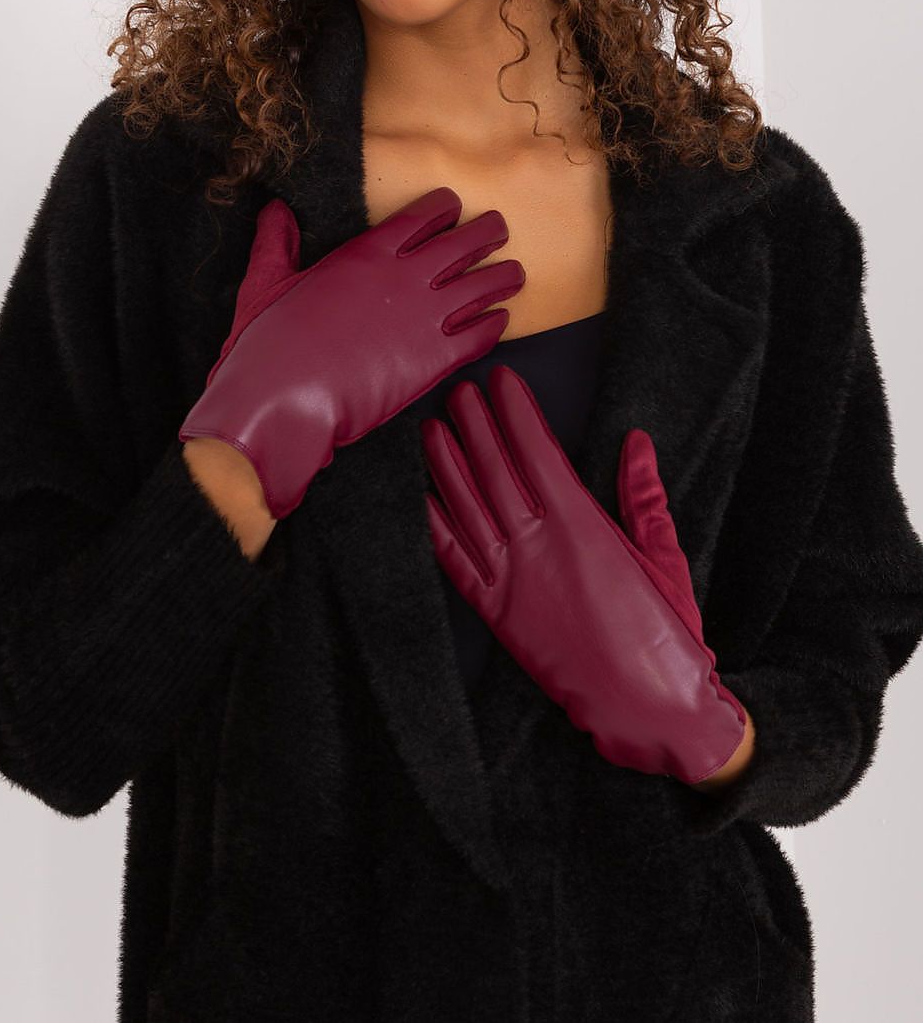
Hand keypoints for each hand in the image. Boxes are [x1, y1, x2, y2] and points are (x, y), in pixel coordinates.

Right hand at [179, 187, 524, 520]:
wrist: (281, 399)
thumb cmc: (267, 343)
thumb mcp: (265, 281)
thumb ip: (276, 242)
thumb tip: (276, 209)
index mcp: (366, 252)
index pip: (421, 217)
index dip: (444, 208)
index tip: (455, 207)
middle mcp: (404, 278)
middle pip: (464, 243)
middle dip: (487, 233)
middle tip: (499, 229)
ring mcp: (424, 318)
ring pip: (482, 287)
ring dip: (502, 278)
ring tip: (515, 274)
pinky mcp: (434, 361)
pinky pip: (480, 336)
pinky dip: (494, 326)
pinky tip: (500, 322)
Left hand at [420, 364, 746, 784]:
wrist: (646, 708)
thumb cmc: (667, 634)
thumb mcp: (665, 556)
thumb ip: (645, 496)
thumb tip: (635, 443)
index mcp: (583, 525)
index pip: (538, 451)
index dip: (517, 413)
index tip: (503, 381)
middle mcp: (539, 546)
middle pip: (495, 471)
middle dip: (475, 426)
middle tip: (459, 390)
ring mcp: (513, 581)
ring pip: (468, 509)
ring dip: (447, 466)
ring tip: (432, 429)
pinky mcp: (498, 616)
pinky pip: (456, 563)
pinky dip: (436, 528)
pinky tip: (422, 499)